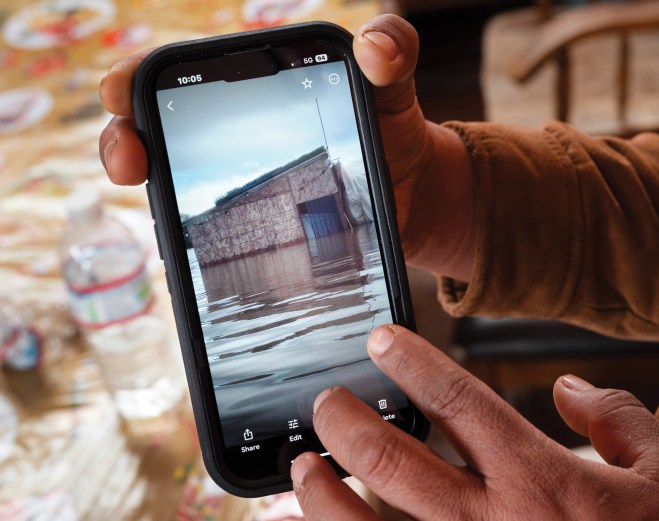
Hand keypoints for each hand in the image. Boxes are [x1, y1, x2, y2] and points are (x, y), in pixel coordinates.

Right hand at [98, 15, 474, 280]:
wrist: (412, 193)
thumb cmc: (392, 130)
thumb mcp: (393, 90)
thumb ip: (393, 55)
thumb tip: (376, 47)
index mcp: (252, 85)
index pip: (178, 74)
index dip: (137, 78)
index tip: (122, 91)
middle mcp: (231, 132)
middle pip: (155, 131)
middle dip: (123, 141)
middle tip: (127, 164)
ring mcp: (239, 181)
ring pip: (173, 185)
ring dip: (152, 200)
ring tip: (158, 220)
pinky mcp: (255, 226)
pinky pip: (212, 234)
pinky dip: (195, 247)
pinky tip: (196, 264)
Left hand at [291, 326, 658, 519]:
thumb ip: (619, 418)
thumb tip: (571, 387)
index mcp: (540, 478)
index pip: (458, 399)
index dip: (411, 360)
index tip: (381, 339)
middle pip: (394, 459)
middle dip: (348, 422)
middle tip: (327, 401)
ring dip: (324, 494)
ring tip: (304, 466)